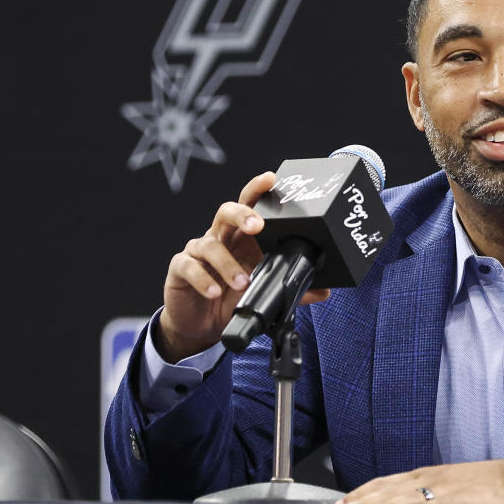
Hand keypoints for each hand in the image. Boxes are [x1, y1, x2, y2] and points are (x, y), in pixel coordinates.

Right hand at [158, 171, 329, 361]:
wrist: (201, 325)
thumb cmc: (233, 299)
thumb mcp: (264, 293)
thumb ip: (291, 289)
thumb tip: (323, 289)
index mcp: (242, 238)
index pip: (250, 206)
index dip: (258, 190)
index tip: (272, 179)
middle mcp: (220, 238)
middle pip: (226, 212)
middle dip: (242, 214)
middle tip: (256, 226)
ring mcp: (198, 251)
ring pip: (208, 243)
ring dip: (226, 263)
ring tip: (242, 283)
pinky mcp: (181, 269)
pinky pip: (188, 266)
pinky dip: (203, 279)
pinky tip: (214, 291)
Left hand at [334, 458, 503, 503]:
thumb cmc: (494, 486)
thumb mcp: (457, 488)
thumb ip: (434, 499)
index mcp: (429, 475)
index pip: (384, 483)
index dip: (359, 494)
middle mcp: (430, 479)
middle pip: (383, 489)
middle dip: (356, 503)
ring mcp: (442, 489)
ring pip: (396, 498)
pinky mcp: (455, 501)